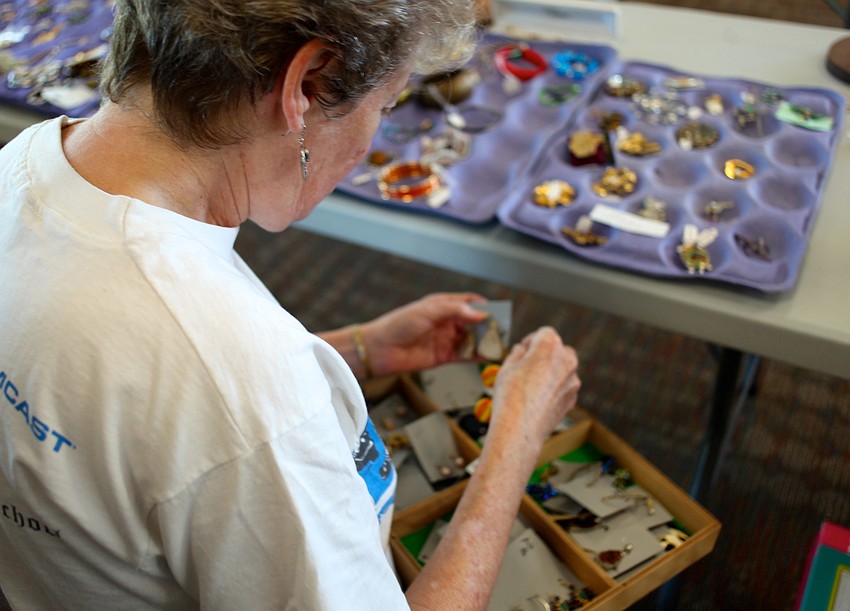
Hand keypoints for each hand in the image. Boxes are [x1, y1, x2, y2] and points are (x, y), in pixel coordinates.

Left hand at [361, 292, 488, 375]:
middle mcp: (446, 322)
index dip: (484, 305)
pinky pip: (464, 355)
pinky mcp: (443, 356)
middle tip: (501, 329)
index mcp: (442, 305)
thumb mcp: (428, 311)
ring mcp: (445, 339)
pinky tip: (487, 355)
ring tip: (498, 343)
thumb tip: (480, 313)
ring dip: (484, 341)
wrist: (380, 349)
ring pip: (471, 339)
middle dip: (487, 325)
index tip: (498, 311)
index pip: (468, 302)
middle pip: (473, 321)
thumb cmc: (399, 324)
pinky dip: (477, 355)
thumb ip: (455, 311)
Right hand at [488, 326, 580, 450]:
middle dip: (544, 356)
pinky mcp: (572, 398)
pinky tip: (537, 399)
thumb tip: (522, 351)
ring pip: (562, 370)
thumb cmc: (511, 396)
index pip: (544, 333)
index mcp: (550, 345)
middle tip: (526, 366)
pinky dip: (554, 390)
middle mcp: (566, 360)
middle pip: (557, 350)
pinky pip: (563, 388)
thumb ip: (518, 353)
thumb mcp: (506, 366)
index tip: (522, 350)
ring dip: (550, 373)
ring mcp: (572, 380)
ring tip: (530, 386)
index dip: (531, 341)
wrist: (520, 428)